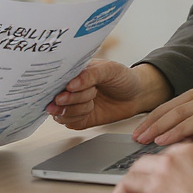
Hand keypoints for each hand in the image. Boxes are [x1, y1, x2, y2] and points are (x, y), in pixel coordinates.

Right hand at [46, 61, 171, 130]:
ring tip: (92, 99)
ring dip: (76, 108)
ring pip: (60, 112)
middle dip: (73, 98)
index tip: (67, 89)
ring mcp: (74, 104)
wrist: (137, 94)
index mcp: (73, 72)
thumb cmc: (123, 78)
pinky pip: (68, 123)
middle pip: (56, 98)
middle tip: (91, 93)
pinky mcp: (80, 119)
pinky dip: (77, 118)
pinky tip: (89, 110)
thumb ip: (90, 74)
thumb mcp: (109, 69)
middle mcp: (70, 88)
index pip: (55, 79)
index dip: (57, 86)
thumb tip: (71, 84)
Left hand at [109, 143, 192, 192]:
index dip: (158, 167)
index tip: (155, 176)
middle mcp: (168, 164)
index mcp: (187, 152)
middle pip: (142, 166)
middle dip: (137, 176)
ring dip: (121, 191)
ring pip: (128, 182)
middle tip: (135, 186)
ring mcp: (155, 183)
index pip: (164, 156)